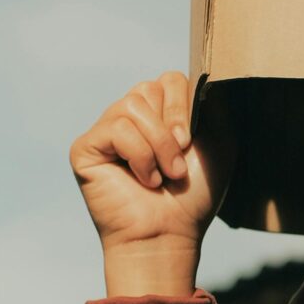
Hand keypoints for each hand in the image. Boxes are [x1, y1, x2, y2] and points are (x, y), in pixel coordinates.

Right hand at [70, 72, 232, 292]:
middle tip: (177, 163)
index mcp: (157, 114)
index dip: (184, 106)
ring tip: (162, 175)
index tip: (191, 143)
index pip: (169, 80)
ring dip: (157, 145)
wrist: (169, 233)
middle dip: (171, 126)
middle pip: (149, 87)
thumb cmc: (193, 196)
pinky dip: (139, 155)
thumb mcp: (218, 141)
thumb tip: (202, 70)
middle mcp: (128, 118)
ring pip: (131, 105)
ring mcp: (105, 131)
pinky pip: (116, 128)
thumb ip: (211, 102)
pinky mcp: (85, 147)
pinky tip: (142, 180)